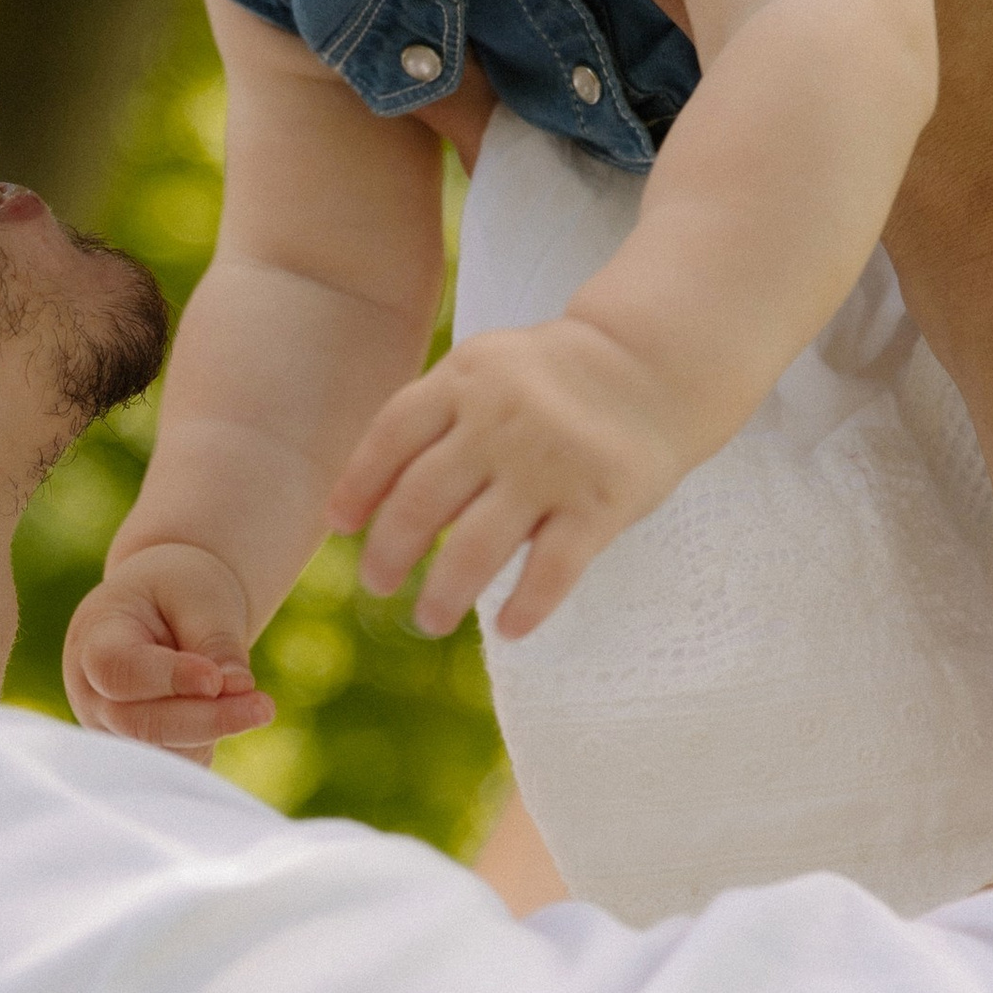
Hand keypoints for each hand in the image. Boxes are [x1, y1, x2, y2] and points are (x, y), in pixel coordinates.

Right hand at [63, 543, 276, 750]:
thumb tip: (236, 688)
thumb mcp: (198, 595)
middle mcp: (92, 695)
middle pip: (140, 723)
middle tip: (263, 707)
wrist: (164, 608)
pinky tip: (233, 713)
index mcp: (93, 640)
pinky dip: (211, 743)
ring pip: (162, 751)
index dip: (166, 679)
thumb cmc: (175, 592)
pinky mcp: (142, 752)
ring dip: (214, 732)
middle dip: (206, 719)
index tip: (214, 679)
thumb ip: (214, 639)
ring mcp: (113, 730)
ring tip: (258, 704)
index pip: (118, 671)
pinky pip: (178, 763)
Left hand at [332, 315, 699, 639]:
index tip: (341, 527)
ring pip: (478, 545)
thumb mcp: (488, 371)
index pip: (392, 437)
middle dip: (390, 551)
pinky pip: (553, 568)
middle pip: (423, 498)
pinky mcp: (600, 501)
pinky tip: (508, 628)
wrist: (652, 364)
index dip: (359, 485)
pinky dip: (526, 605)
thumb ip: (439, 418)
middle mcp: (501, 421)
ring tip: (429, 619)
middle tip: (377, 584)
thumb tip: (375, 501)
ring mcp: (551, 464)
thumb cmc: (553, 381)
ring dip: (445, 592)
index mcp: (464, 380)